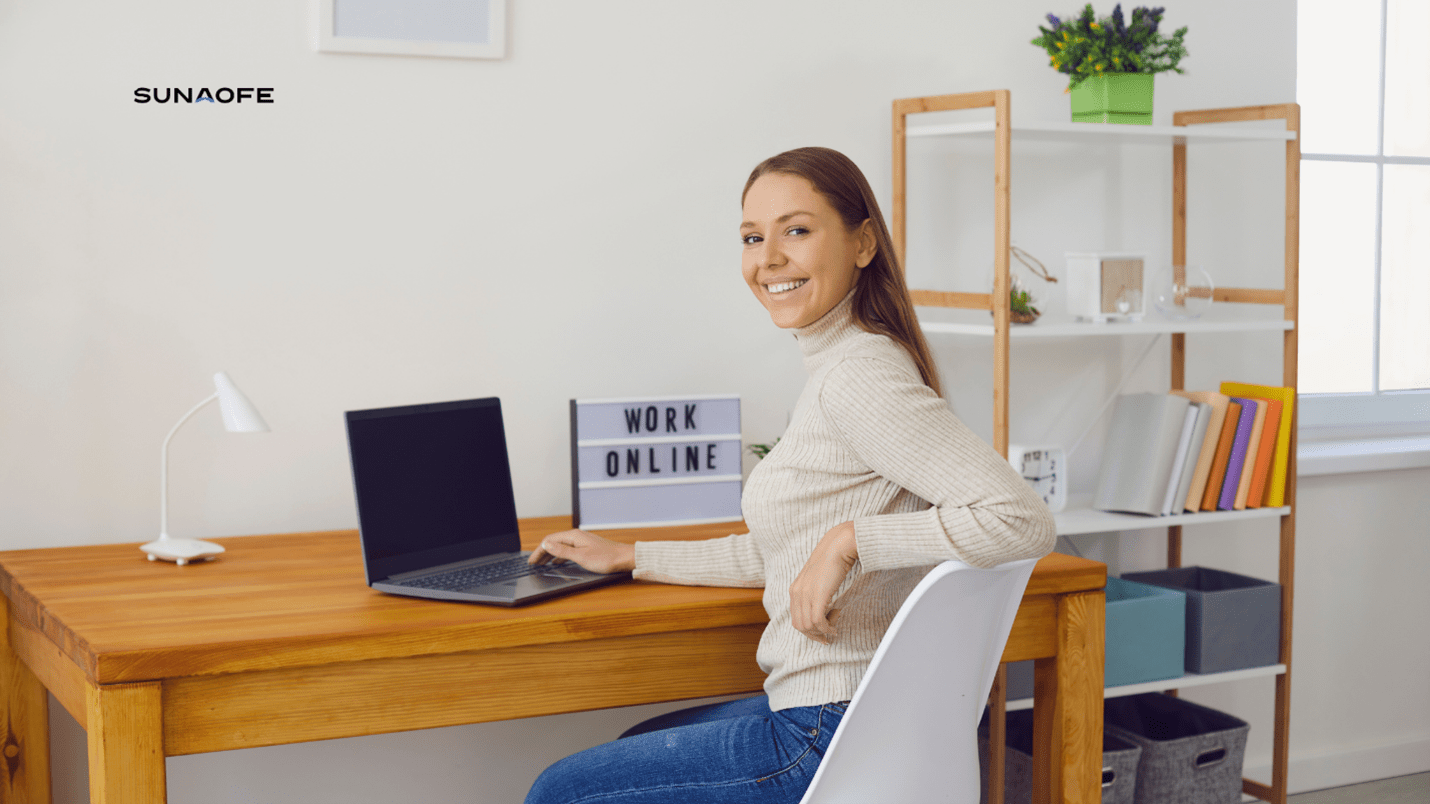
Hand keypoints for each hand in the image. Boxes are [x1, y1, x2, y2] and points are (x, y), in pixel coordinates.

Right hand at [528, 529, 635, 574]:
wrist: (624, 558)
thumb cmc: (606, 558)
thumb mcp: (581, 557)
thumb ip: (562, 551)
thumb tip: (546, 544)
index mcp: (573, 536)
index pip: (549, 541)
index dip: (538, 551)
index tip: (531, 561)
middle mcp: (577, 537)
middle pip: (554, 543)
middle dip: (542, 553)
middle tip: (533, 564)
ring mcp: (582, 542)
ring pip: (560, 547)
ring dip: (550, 555)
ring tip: (542, 563)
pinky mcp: (587, 548)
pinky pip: (568, 550)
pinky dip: (559, 556)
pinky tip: (557, 563)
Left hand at [789, 521, 858, 643]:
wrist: (838, 547)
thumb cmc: (833, 561)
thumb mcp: (819, 581)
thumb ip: (818, 596)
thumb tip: (826, 613)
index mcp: (795, 589)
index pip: (795, 618)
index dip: (807, 630)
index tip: (820, 634)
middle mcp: (796, 593)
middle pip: (799, 625)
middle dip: (814, 635)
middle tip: (827, 637)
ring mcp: (805, 594)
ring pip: (808, 626)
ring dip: (822, 632)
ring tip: (833, 628)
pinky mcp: (817, 596)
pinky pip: (817, 621)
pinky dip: (826, 629)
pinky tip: (833, 628)